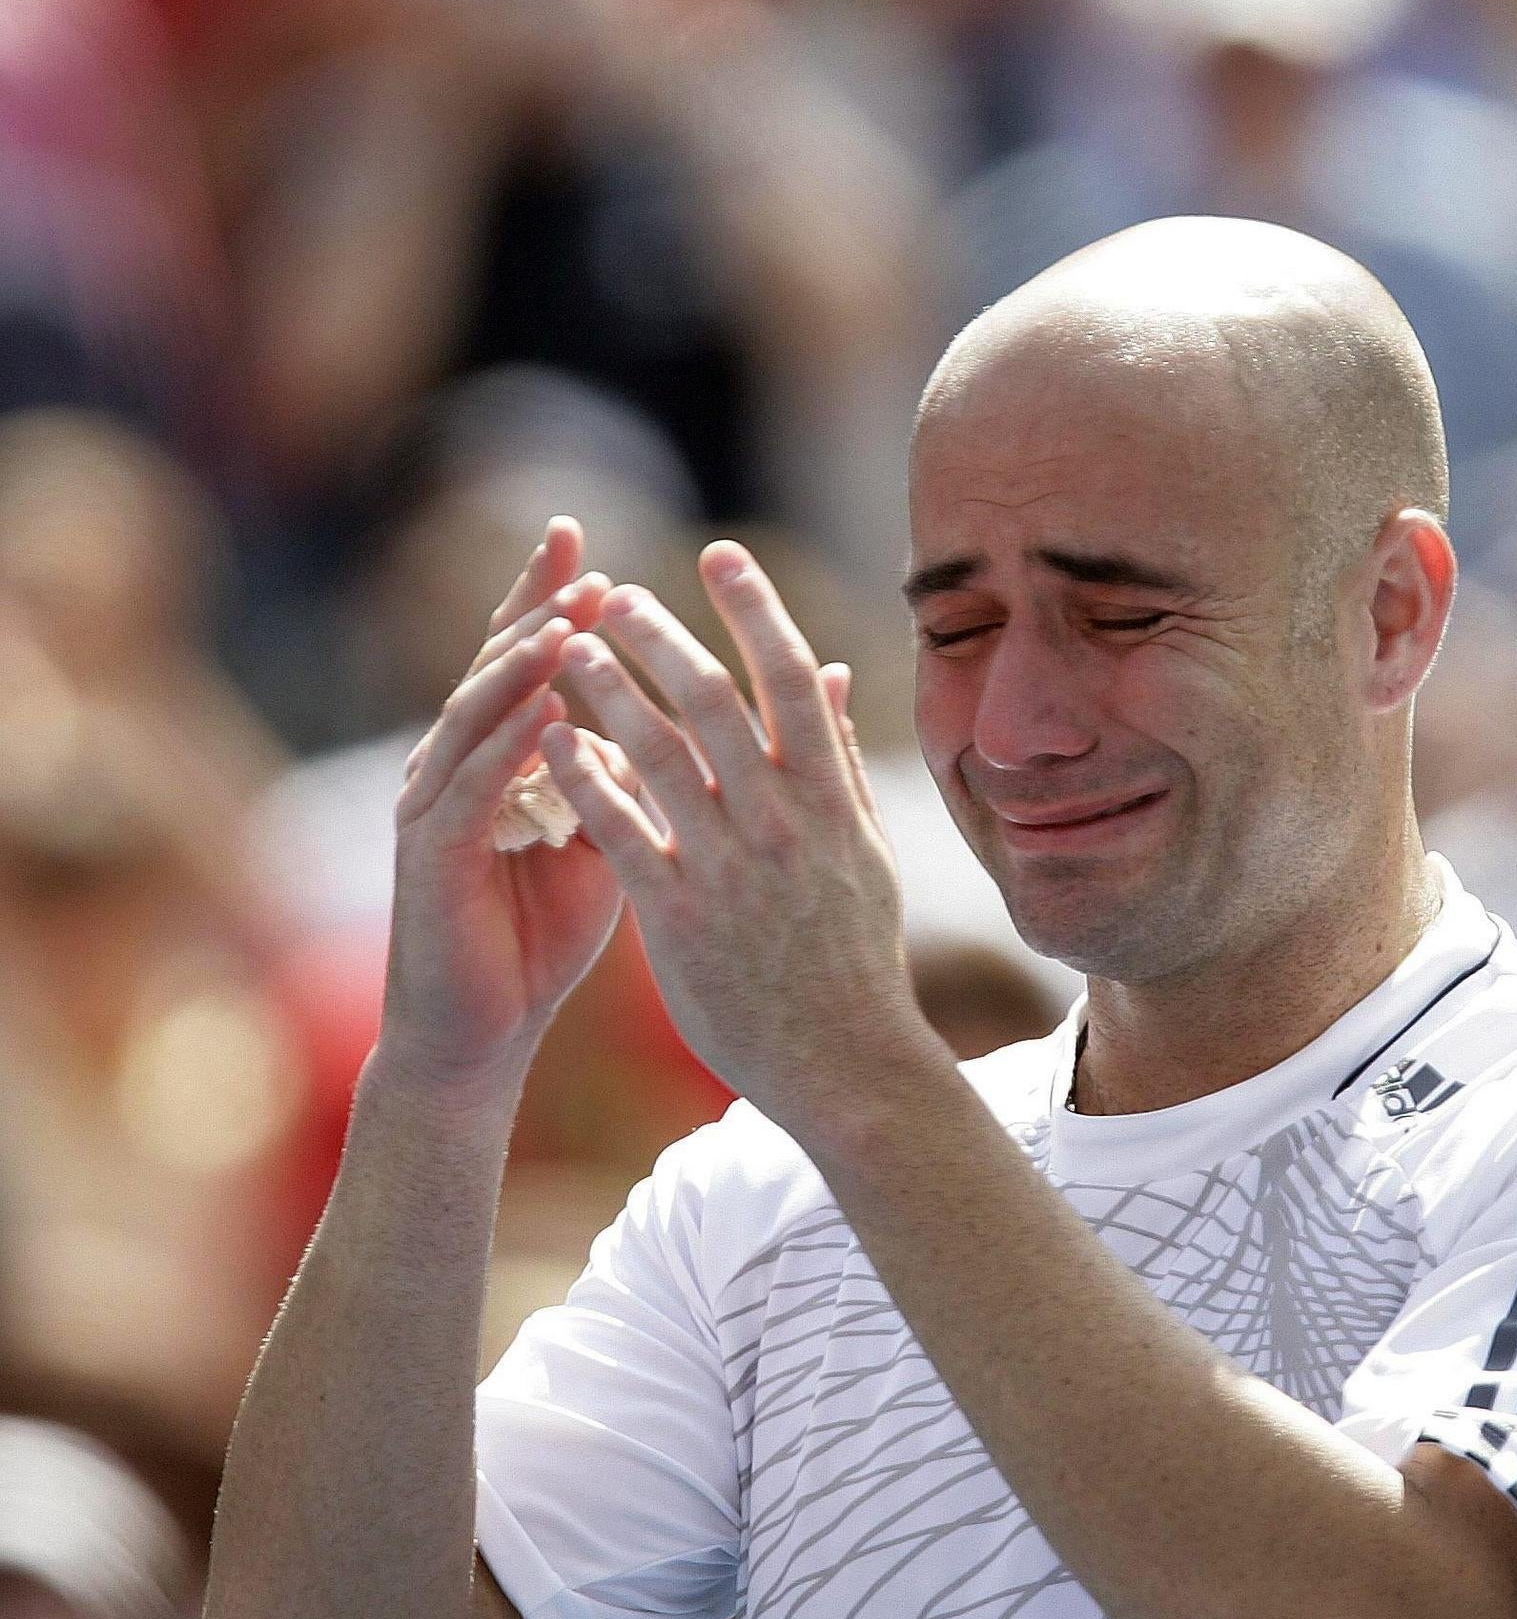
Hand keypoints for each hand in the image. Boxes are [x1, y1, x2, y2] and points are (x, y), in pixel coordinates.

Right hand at [378, 516, 639, 1090]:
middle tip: (582, 556)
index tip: (599, 548)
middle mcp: (456, 764)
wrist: (482, 1030)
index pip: (529, 663)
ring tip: (567, 618)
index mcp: (501, 756)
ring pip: (475, 716)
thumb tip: (700, 718)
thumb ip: (639, 773)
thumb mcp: (610, 838)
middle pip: (494, 667)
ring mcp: (433, 804)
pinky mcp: (428, 854)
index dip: (557, 603)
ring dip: (520, 665)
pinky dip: (504, 747)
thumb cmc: (544, 933)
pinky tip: (540, 712)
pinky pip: (467, 788)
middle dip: (536, 609)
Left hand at [536, 539, 941, 1128]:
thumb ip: (840, 760)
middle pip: (716, 697)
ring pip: (660, 752)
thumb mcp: (865, 851)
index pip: (792, 677)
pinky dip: (586, 778)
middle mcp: (784, 821)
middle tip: (611, 593)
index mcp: (833, 799)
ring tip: (563, 648)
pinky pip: (624, 829)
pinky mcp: (682, 916)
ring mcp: (732, 867)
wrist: (845, 1063)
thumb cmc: (855, 959)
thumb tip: (836, 674)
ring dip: (606, 689)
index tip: (716, 555)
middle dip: (659, 633)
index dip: (753, 608)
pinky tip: (550, 741)